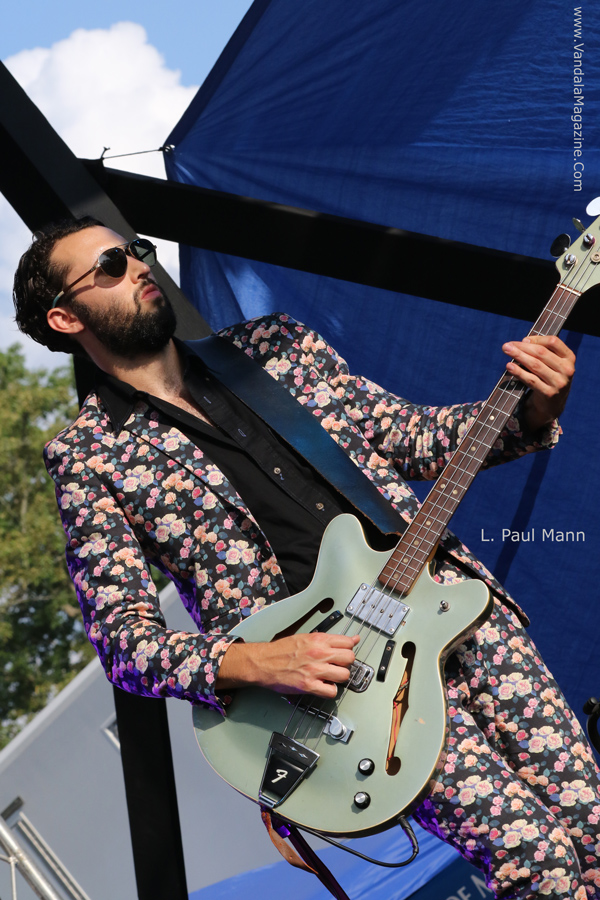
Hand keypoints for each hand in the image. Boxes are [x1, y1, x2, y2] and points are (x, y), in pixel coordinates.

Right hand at [216, 632, 359, 698]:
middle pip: (349, 658)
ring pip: (344, 675)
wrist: (263, 662)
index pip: (348, 642)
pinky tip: (323, 686)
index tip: (346, 652)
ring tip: (330, 676)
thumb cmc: (281, 650)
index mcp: (318, 639)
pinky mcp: (309, 685)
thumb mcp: (305, 637)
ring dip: (339, 677)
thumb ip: (328, 639)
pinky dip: (330, 690)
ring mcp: (314, 670)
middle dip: (346, 663)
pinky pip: (332, 691)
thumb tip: (350, 639)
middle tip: (337, 665)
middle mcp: (319, 653)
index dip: (349, 648)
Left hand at [502, 335, 575, 432]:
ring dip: (518, 356)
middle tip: (507, 345)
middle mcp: (567, 370)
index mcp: (569, 358)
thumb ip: (543, 352)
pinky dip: (518, 372)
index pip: (554, 342)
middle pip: (541, 353)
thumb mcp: (553, 364)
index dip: (537, 339)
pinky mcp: (548, 393)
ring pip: (535, 365)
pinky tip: (509, 366)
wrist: (552, 405)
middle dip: (522, 347)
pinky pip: (530, 380)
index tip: (523, 340)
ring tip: (507, 351)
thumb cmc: (549, 379)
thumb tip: (524, 342)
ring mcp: (559, 382)